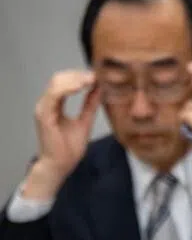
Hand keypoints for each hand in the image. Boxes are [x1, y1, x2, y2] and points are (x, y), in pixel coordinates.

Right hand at [24, 70, 100, 199]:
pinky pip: (54, 95)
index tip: (97, 76)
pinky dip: (68, 88)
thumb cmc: (69, 148)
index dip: (80, 76)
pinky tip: (82, 87)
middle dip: (78, 74)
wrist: (61, 165)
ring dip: (75, 79)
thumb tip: (99, 89)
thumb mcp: (85, 121)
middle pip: (59, 78)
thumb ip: (90, 105)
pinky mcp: (44, 115)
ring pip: (56, 83)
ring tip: (91, 79)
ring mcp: (43, 108)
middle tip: (96, 76)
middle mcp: (47, 104)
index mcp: (54, 105)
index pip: (64, 82)